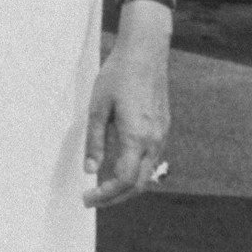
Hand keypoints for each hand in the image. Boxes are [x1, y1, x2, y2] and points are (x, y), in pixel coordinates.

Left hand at [83, 9, 170, 207]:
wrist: (145, 52)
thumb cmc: (118, 75)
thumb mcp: (97, 109)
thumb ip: (95, 142)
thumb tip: (90, 170)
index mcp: (137, 136)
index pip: (125, 180)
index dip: (106, 195)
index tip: (88, 198)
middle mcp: (155, 139)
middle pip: (139, 183)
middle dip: (116, 197)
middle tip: (93, 199)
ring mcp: (162, 134)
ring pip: (148, 173)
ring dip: (127, 186)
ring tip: (103, 188)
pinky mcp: (163, 127)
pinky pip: (152, 159)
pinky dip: (136, 171)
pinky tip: (119, 167)